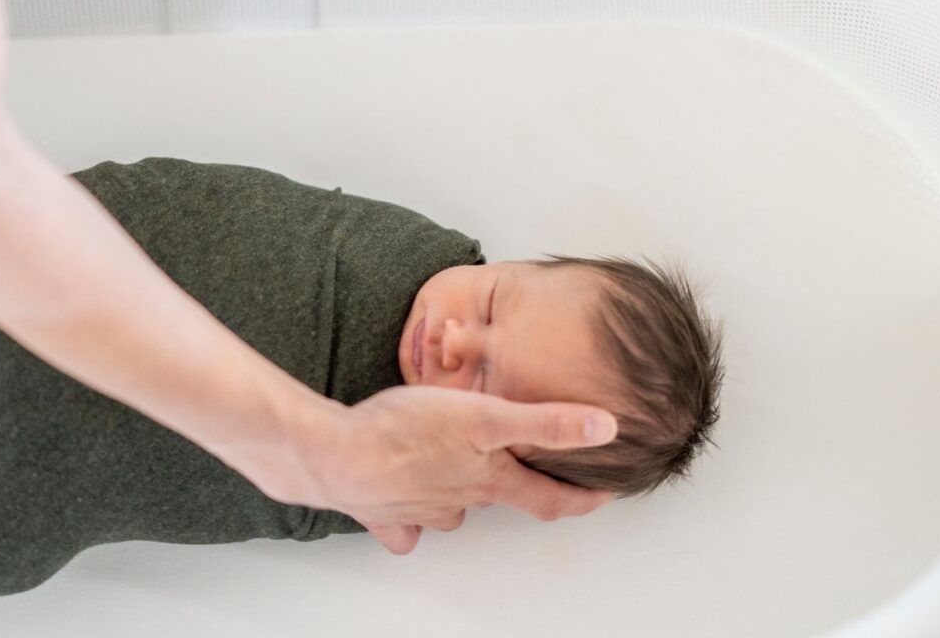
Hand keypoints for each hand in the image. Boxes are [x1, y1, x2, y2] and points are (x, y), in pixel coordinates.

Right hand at [305, 385, 617, 554]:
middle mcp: (460, 502)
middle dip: (515, 484)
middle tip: (524, 464)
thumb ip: (546, 423)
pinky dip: (413, 514)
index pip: (549, 499)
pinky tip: (408, 492)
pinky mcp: (384, 512)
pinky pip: (406, 523)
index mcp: (490, 480)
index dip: (582, 499)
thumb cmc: (406, 429)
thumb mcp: (486, 416)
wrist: (334, 454)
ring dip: (462, 491)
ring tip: (463, 466)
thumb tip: (605, 427)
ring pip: (454, 507)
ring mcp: (421, 511)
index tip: (604, 494)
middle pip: (499, 499)